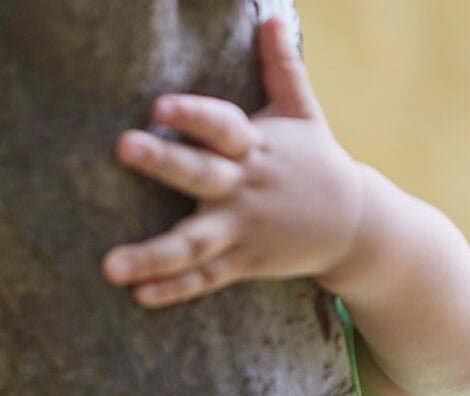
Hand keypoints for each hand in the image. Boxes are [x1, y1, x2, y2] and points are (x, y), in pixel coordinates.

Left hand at [103, 17, 366, 306]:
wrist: (359, 227)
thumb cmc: (316, 160)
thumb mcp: (305, 112)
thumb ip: (282, 68)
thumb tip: (271, 17)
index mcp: (255, 146)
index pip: (222, 125)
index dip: (194, 115)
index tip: (160, 104)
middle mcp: (245, 187)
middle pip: (200, 175)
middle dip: (163, 161)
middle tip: (123, 146)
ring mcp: (243, 229)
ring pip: (195, 244)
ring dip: (153, 256)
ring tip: (110, 266)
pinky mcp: (243, 263)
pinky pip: (205, 279)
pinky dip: (175, 289)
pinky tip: (140, 295)